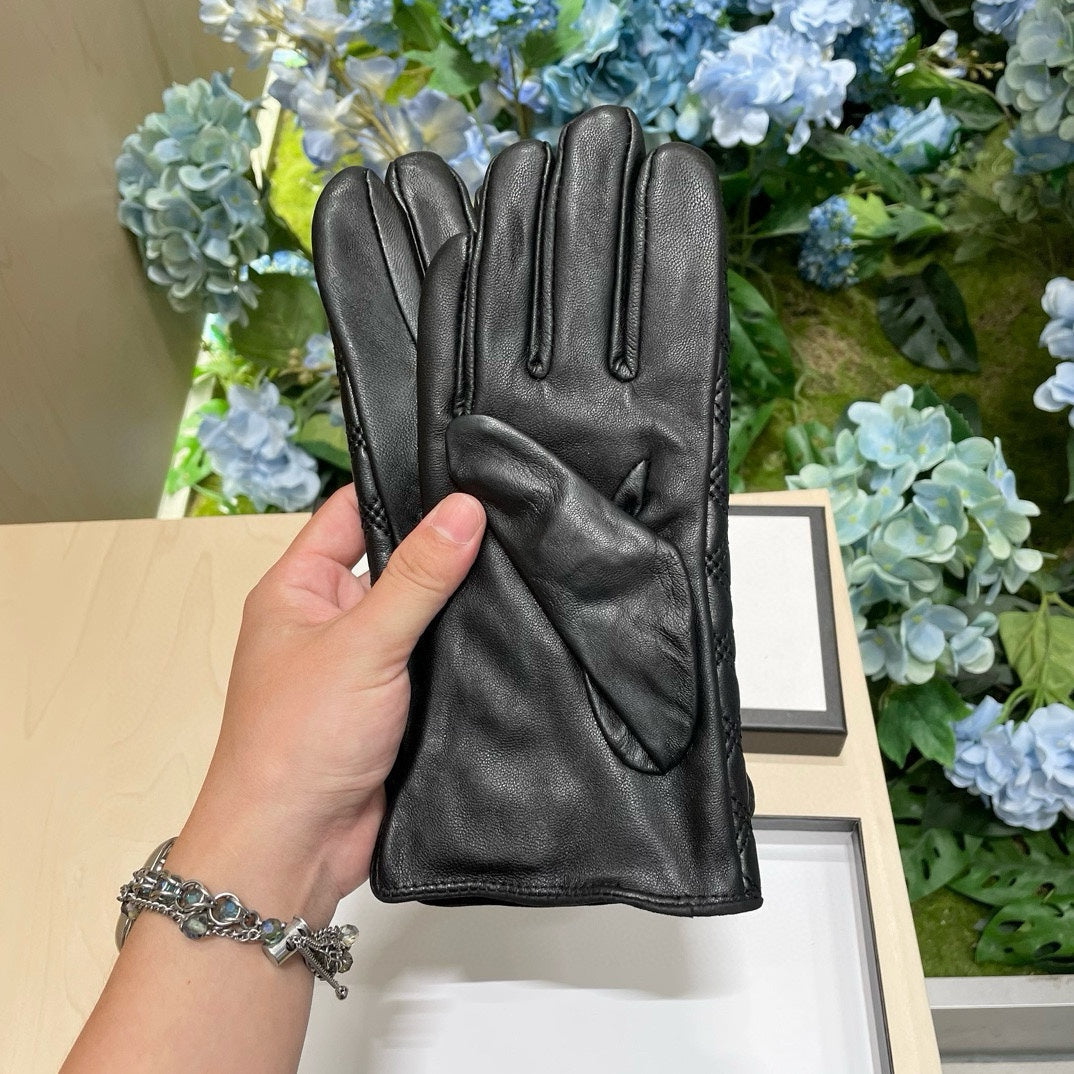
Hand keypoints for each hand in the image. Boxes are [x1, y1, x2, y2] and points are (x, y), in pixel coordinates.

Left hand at [167, 485, 485, 923]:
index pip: (349, 513)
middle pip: (393, 563)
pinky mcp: (391, 704)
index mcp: (298, 588)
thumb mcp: (363, 643)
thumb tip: (464, 509)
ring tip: (519, 567)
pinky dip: (461, 651)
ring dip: (456, 605)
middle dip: (442, 549)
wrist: (294, 848)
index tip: (461, 470)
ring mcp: (361, 664)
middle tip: (506, 518)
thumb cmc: (295, 742)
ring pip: (419, 615)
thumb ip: (418, 577)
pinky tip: (506, 631)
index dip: (400, 489)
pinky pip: (432, 662)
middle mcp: (327, 620)